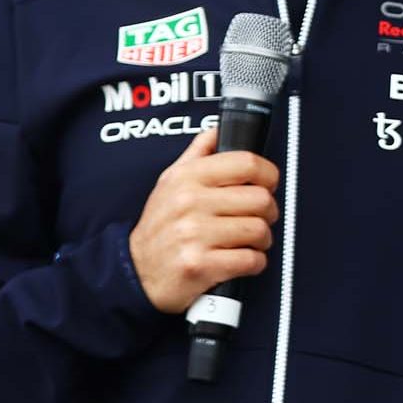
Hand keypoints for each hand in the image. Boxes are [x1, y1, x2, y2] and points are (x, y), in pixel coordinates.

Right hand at [127, 128, 280, 313]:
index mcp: (187, 178)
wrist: (134, 272)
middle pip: (260, 198)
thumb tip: (219, 129)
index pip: (247, 162)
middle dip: (268, 211)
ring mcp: (194, 235)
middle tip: (259, 217)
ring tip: (250, 241)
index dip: (268, 173)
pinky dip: (255, 262)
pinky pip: (251, 260)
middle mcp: (190, 203)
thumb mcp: (170, 182)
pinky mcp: (201, 265)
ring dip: (262, 239)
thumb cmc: (159, 227)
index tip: (268, 183)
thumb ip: (198, 153)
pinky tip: (242, 259)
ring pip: (259, 230)